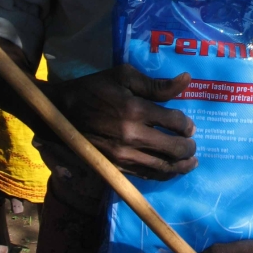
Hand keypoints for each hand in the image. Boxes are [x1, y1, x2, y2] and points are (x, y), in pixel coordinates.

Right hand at [45, 65, 196, 179]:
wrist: (59, 112)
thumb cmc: (93, 89)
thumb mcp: (124, 76)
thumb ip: (156, 84)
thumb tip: (187, 80)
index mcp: (135, 110)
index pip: (174, 122)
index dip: (187, 125)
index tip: (189, 126)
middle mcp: (132, 137)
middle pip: (173, 149)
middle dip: (189, 147)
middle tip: (193, 144)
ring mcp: (123, 156)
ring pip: (162, 168)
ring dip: (181, 166)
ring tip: (191, 162)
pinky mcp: (114, 168)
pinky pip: (145, 176)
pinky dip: (162, 175)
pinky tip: (170, 170)